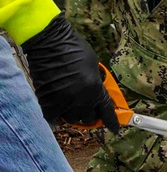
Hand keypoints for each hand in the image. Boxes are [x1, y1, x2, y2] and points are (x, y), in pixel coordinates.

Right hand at [20, 15, 119, 130]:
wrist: (49, 42)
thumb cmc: (73, 48)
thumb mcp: (94, 66)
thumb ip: (96, 83)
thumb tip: (97, 94)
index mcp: (95, 89)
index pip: (106, 111)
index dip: (112, 121)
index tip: (115, 128)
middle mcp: (80, 99)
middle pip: (89, 118)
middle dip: (90, 115)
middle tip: (88, 109)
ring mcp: (63, 102)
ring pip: (72, 119)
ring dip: (73, 114)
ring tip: (72, 105)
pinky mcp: (47, 101)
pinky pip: (54, 118)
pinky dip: (56, 115)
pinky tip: (58, 107)